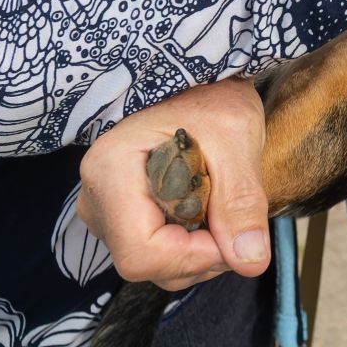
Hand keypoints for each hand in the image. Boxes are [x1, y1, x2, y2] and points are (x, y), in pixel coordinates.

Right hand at [77, 80, 269, 290]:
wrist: (195, 82)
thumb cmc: (210, 96)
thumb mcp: (235, 137)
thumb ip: (241, 201)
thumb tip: (251, 262)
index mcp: (110, 170)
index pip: (140, 252)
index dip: (192, 257)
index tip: (231, 235)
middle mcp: (95, 194)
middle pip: (144, 263)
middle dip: (198, 255)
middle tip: (232, 216)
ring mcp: (103, 208)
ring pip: (151, 265)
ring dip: (196, 252)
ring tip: (217, 204)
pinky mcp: (118, 217)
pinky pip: (153, 253)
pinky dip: (187, 246)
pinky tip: (203, 211)